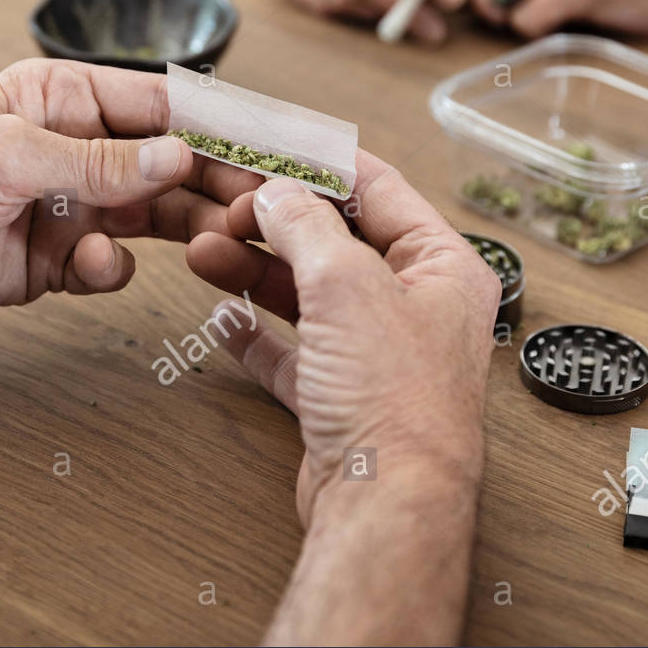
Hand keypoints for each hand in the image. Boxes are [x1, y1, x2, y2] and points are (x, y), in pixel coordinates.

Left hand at [0, 59, 259, 370]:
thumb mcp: (9, 150)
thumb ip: (100, 160)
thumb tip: (176, 156)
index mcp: (64, 99)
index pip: (158, 106)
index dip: (214, 124)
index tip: (263, 141)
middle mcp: (75, 152)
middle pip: (169, 164)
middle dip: (212, 182)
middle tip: (254, 202)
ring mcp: (70, 207)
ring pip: (152, 216)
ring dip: (185, 228)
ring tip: (214, 238)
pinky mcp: (58, 262)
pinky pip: (111, 265)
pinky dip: (113, 268)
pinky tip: (96, 262)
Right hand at [186, 152, 499, 526]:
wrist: (385, 500)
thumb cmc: (396, 400)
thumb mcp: (346, 285)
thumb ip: (308, 227)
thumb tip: (279, 193)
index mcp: (443, 267)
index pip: (380, 190)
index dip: (321, 163)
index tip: (271, 146)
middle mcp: (416, 308)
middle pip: (338, 243)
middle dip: (276, 223)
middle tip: (227, 207)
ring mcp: (378, 355)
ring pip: (309, 296)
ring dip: (256, 273)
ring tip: (204, 254)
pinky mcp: (342, 398)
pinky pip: (294, 354)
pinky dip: (258, 335)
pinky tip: (224, 318)